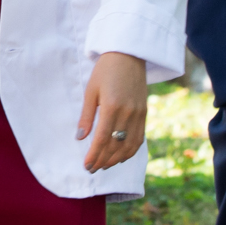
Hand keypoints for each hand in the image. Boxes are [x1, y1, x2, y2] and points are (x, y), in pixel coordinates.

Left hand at [76, 51, 147, 172]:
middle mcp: (128, 113)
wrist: (129, 55)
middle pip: (116, 145)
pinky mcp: (145, 113)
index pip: (102, 139)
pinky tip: (121, 157)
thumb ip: (87, 116)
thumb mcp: (91, 91)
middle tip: (92, 169)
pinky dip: (130, 150)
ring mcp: (139, 114)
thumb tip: (80, 138)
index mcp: (112, 107)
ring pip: (130, 145)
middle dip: (104, 160)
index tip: (87, 166)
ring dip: (117, 159)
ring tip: (105, 166)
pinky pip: (139, 138)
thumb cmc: (105, 71)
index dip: (95, 155)